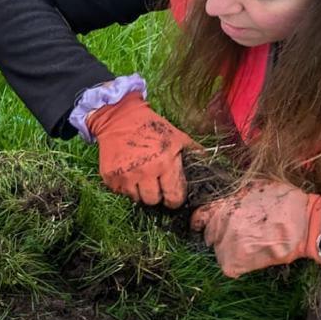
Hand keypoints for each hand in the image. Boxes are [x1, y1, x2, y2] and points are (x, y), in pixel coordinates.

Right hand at [85, 94, 199, 206]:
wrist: (118, 117)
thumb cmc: (151, 127)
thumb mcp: (177, 136)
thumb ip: (194, 152)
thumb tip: (211, 165)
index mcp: (164, 162)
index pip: (174, 197)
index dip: (174, 199)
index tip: (172, 195)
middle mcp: (144, 171)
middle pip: (153, 201)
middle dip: (156, 195)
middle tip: (155, 183)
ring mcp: (125, 176)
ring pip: (136, 199)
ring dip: (140, 191)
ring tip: (140, 175)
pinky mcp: (109, 177)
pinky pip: (121, 192)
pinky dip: (125, 186)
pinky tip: (127, 170)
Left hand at [190, 180, 320, 277]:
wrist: (305, 222)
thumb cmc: (285, 203)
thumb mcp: (255, 188)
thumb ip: (236, 197)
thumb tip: (228, 202)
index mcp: (223, 205)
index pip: (199, 217)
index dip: (203, 223)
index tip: (206, 227)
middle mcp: (221, 223)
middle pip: (210, 236)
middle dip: (222, 237)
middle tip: (243, 237)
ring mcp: (226, 242)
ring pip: (220, 252)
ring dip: (231, 252)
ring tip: (252, 247)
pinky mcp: (236, 261)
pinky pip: (230, 268)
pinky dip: (240, 266)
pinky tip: (253, 259)